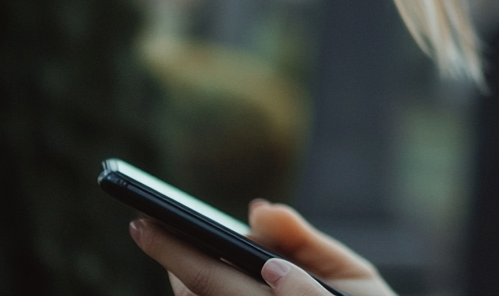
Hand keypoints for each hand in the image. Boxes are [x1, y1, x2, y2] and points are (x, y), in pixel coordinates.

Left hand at [130, 199, 397, 295]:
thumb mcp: (356, 278)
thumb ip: (306, 243)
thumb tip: (258, 210)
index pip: (211, 278)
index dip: (174, 250)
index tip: (142, 223)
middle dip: (174, 262)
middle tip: (154, 229)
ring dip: (190, 281)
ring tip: (186, 251)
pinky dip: (212, 291)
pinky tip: (217, 275)